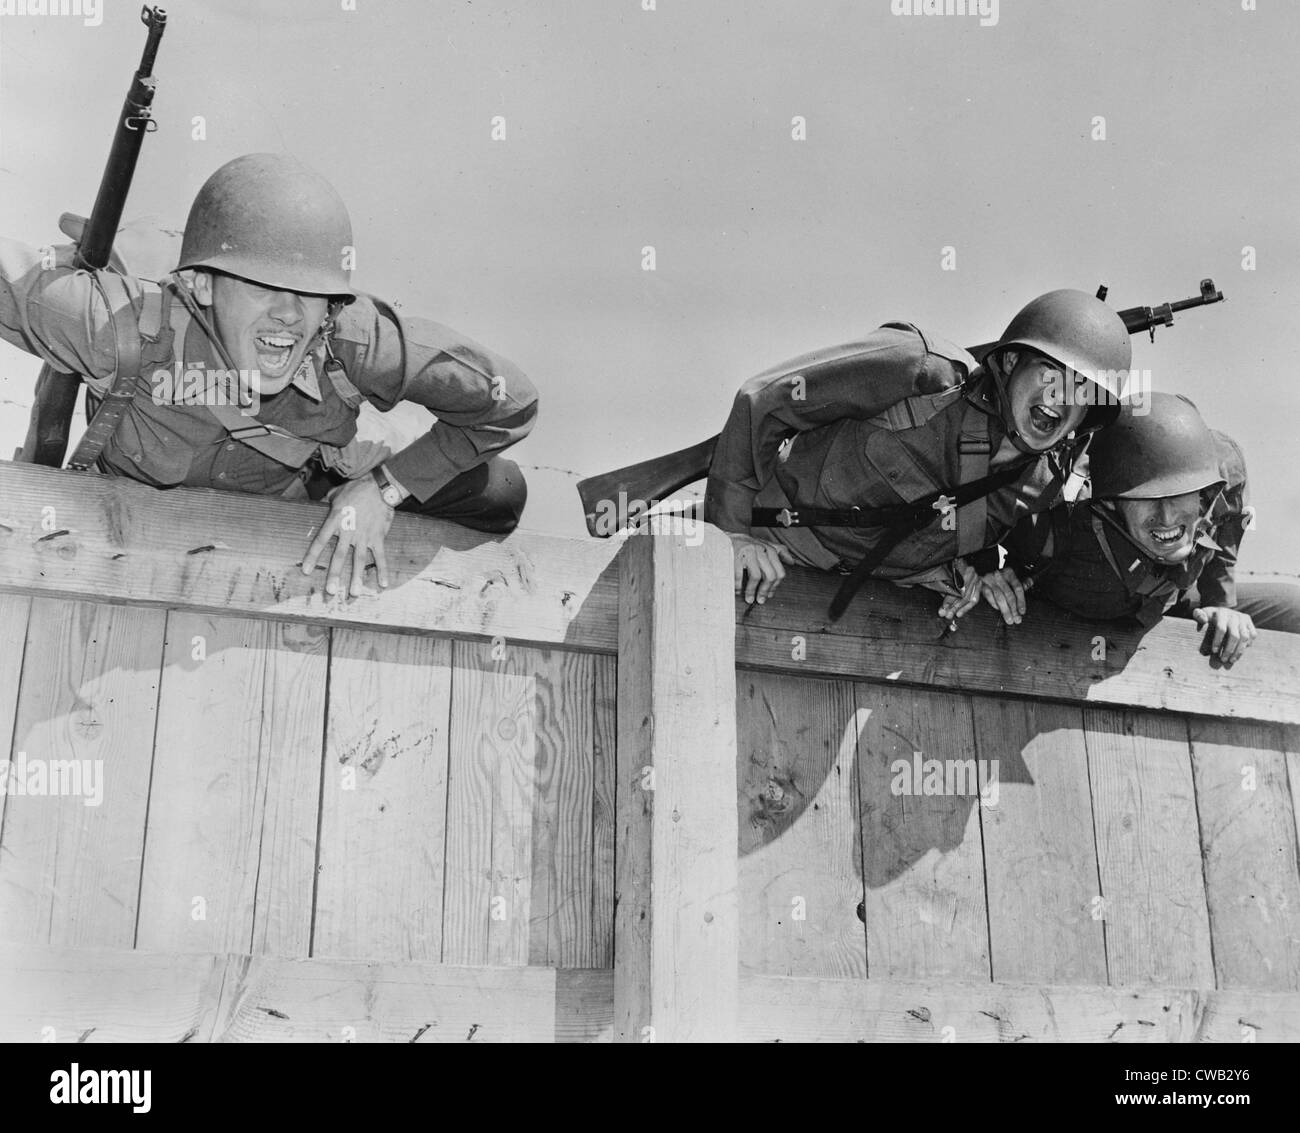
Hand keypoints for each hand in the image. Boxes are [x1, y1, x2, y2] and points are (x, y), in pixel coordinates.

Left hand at [301, 475, 395, 596]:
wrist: (379, 487)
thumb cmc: (356, 489)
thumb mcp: (335, 494)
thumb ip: (325, 502)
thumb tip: (316, 504)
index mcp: (335, 520)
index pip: (321, 541)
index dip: (312, 556)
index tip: (306, 571)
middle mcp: (349, 531)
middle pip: (340, 556)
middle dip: (335, 575)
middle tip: (330, 592)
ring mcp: (364, 536)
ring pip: (359, 560)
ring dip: (357, 578)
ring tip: (355, 594)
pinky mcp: (378, 537)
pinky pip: (380, 556)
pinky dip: (382, 570)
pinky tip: (383, 584)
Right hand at [729, 532, 794, 604]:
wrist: (724, 538)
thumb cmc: (745, 544)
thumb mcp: (764, 545)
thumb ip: (779, 551)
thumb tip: (792, 561)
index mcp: (769, 549)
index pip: (779, 572)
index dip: (775, 586)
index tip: (769, 595)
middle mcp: (761, 549)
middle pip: (770, 575)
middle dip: (765, 590)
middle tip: (760, 600)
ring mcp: (748, 552)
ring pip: (756, 577)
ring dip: (752, 591)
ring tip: (749, 598)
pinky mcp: (735, 555)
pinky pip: (739, 575)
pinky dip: (738, 586)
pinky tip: (738, 591)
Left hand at [936, 558, 980, 621]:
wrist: (958, 561)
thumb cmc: (948, 568)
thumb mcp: (944, 575)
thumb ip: (944, 588)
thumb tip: (941, 605)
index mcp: (961, 566)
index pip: (957, 587)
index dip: (950, 599)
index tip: (943, 608)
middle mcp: (971, 572)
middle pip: (963, 593)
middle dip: (953, 606)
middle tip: (946, 614)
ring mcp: (977, 578)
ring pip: (969, 597)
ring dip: (959, 608)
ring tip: (951, 615)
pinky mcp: (979, 584)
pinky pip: (974, 598)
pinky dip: (966, 607)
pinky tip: (959, 613)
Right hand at [978, 568, 1027, 625]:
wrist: (982, 569)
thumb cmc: (1000, 576)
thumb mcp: (1011, 576)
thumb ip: (1021, 582)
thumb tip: (1031, 583)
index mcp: (1009, 573)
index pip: (1018, 588)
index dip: (1021, 601)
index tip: (1022, 611)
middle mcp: (999, 576)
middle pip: (1009, 594)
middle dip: (1014, 609)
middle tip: (1016, 619)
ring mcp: (989, 580)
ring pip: (999, 597)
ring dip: (1005, 610)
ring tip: (1009, 619)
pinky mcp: (982, 585)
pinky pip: (989, 597)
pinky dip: (994, 604)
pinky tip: (998, 610)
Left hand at [1191, 606, 1256, 665]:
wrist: (1222, 610)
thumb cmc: (1209, 615)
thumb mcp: (1202, 613)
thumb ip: (1198, 614)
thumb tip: (1202, 619)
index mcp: (1222, 613)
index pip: (1221, 629)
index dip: (1218, 641)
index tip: (1214, 651)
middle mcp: (1235, 615)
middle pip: (1235, 636)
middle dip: (1229, 650)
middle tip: (1224, 660)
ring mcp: (1244, 619)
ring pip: (1245, 638)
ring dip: (1239, 651)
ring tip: (1232, 660)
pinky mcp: (1250, 622)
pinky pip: (1252, 635)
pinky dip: (1247, 645)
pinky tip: (1239, 652)